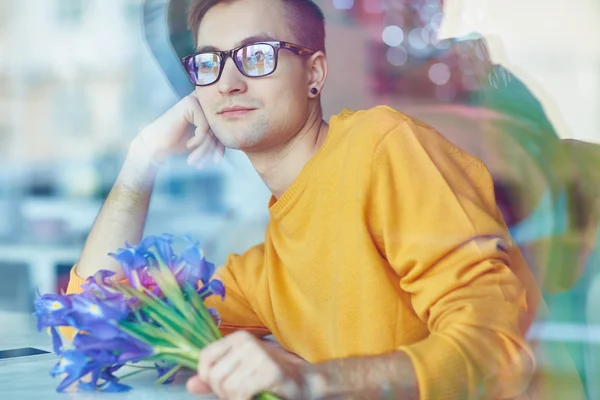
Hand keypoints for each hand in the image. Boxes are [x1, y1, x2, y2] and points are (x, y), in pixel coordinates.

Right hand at [134, 92, 223, 167]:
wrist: (156, 145)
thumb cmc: (179, 143)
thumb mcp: (204, 141)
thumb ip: (218, 137)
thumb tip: (237, 140)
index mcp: (207, 109)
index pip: (223, 128)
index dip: (221, 147)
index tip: (215, 161)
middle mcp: (203, 102)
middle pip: (219, 128)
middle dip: (212, 149)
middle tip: (204, 163)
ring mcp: (196, 101)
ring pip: (212, 128)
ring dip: (205, 148)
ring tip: (195, 159)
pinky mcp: (189, 104)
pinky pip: (204, 126)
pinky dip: (198, 140)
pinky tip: (189, 145)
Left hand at [186, 330, 308, 399]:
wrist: (304, 382)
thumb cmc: (270, 377)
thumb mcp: (239, 374)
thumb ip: (214, 379)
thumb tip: (191, 385)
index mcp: (238, 338)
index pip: (205, 357)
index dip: (207, 378)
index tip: (221, 386)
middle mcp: (247, 342)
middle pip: (214, 376)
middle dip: (223, 393)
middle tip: (241, 393)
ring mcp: (259, 355)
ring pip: (226, 387)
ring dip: (234, 399)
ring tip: (250, 395)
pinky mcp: (269, 371)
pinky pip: (241, 394)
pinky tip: (256, 397)